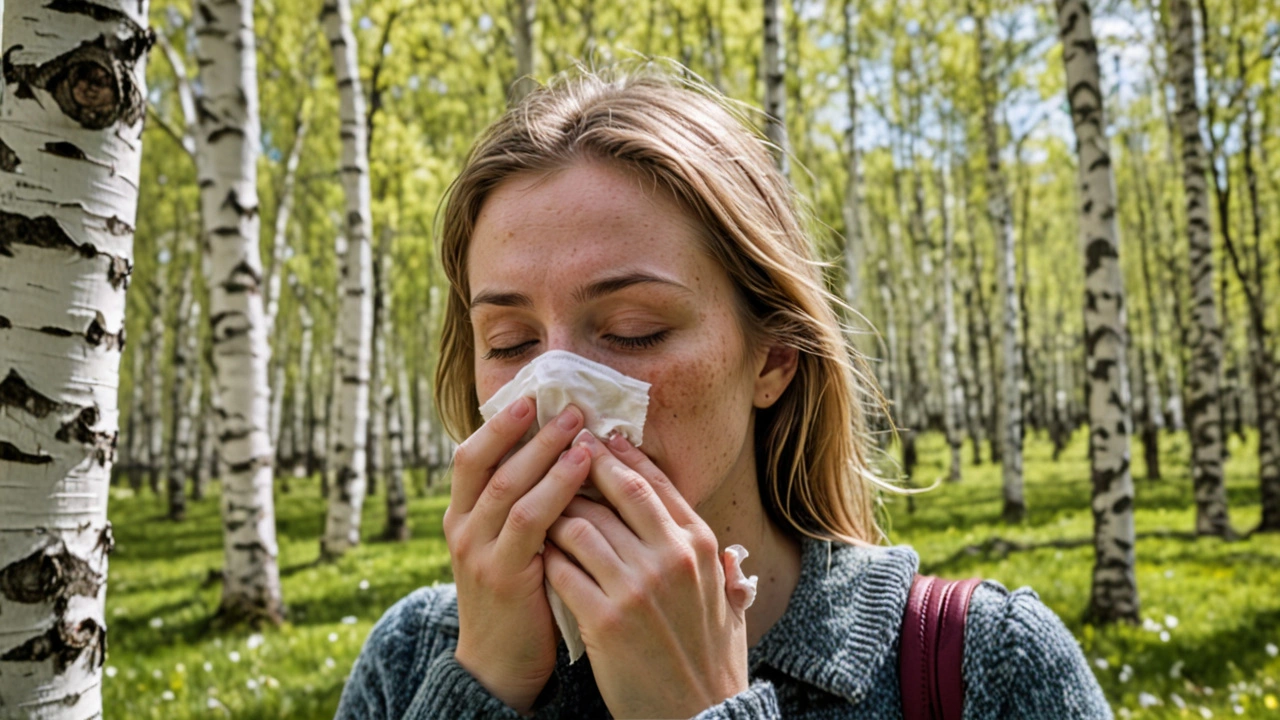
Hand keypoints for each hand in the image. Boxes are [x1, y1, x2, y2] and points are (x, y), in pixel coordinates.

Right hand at [445, 398, 590, 713]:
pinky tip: (582, 470)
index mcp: (461, 514)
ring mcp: (477, 551)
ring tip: (579, 428)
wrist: (500, 663)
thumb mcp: (509, 543)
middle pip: (486, 462)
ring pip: (507, 486)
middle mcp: (462, 527)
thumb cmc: (518, 594)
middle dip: (528, 429)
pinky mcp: (502, 574)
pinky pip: (529, 522)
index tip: (534, 394)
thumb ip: (524, 504)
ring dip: (545, 452)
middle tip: (567, 403)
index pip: (471, 455)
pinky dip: (556, 490)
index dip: (500, 424)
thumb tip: (561, 451)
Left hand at [543, 432, 751, 718]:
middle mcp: (671, 557)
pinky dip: (546, 556)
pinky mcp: (605, 618)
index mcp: (701, 546)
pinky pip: (562, 569)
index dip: (622, 455)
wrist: (700, 719)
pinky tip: (536, 553)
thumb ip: (726, 573)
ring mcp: (637, 587)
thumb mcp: (731, 609)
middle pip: (616, 489)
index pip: (655, 482)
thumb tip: (731, 554)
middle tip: (556, 451)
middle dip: (582, 465)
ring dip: (555, 510)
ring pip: (580, 524)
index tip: (598, 438)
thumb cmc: (713, 663)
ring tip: (539, 505)